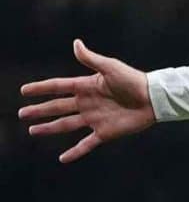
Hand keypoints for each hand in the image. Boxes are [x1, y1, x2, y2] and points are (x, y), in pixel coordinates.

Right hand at [19, 39, 154, 162]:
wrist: (153, 98)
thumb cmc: (133, 79)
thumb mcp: (110, 67)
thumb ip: (91, 59)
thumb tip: (75, 43)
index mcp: (87, 86)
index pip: (58, 87)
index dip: (41, 88)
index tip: (24, 90)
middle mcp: (87, 103)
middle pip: (57, 107)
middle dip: (39, 110)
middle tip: (22, 113)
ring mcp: (94, 118)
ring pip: (66, 125)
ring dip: (49, 128)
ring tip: (32, 131)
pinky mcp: (105, 132)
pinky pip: (86, 144)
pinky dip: (75, 152)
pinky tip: (62, 159)